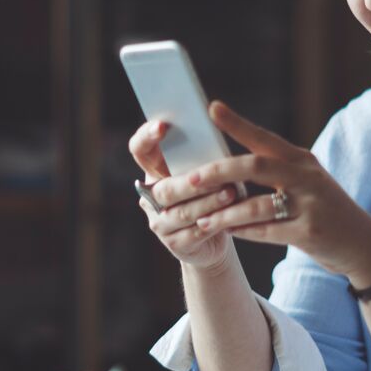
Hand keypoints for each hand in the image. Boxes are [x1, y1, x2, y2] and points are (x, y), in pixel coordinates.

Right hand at [128, 120, 238, 270]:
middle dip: (191, 181)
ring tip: (231, 193)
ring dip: (208, 202)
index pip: (139, 149)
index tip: (162, 126)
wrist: (212, 237)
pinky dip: (212, 224)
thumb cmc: (210, 193)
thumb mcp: (205, 170)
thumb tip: (219, 128)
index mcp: (154, 170)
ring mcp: (159, 222)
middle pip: (165, 188)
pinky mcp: (174, 243)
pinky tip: (229, 218)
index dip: (146, 137)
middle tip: (214, 172)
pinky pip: (193, 233)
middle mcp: (150, 196)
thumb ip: (202, 156)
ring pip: (181, 212)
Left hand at [171, 101, 370, 280]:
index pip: (264, 138)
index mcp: (302, 160)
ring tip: (202, 218)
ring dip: (225, 213)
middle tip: (191, 178)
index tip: (211, 109)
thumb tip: (230, 167)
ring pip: (256, 205)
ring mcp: (309, 205)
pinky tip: (226, 231)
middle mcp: (306, 177)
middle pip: (256, 167)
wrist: (364, 244)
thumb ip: (277, 171)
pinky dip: (242, 232)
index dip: (237, 124)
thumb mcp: (308, 182)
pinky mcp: (309, 233)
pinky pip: (266, 231)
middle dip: (220, 172)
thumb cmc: (326, 211)